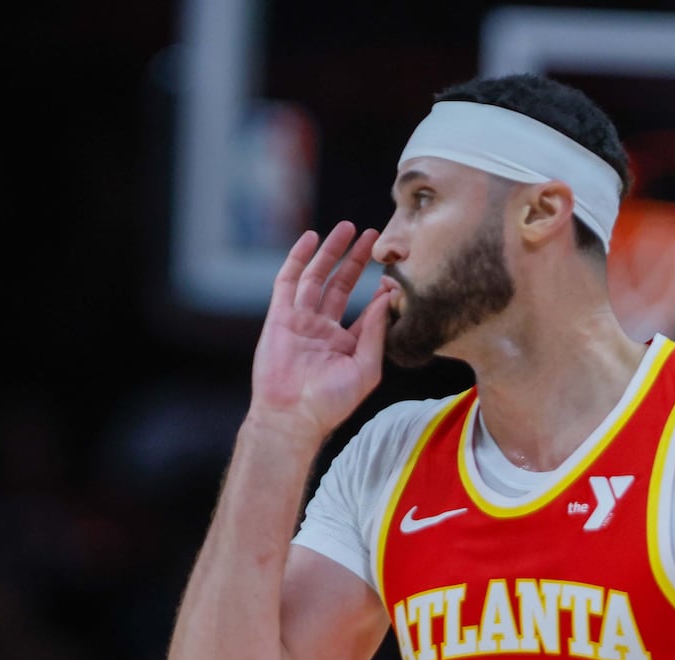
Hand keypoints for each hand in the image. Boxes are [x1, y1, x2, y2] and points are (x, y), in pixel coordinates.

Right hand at [248, 221, 392, 443]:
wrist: (292, 416)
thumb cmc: (331, 402)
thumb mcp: (366, 367)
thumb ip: (376, 331)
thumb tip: (388, 299)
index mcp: (345, 344)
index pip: (365, 310)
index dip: (379, 291)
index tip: (394, 272)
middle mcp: (323, 329)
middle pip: (341, 285)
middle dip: (356, 261)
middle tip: (374, 236)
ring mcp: (300, 320)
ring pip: (317, 277)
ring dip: (332, 252)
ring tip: (348, 229)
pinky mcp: (279, 316)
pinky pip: (288, 281)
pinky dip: (298, 258)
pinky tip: (312, 238)